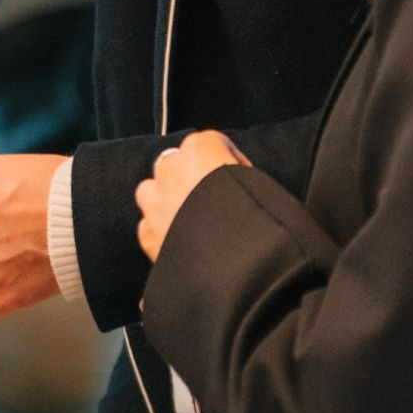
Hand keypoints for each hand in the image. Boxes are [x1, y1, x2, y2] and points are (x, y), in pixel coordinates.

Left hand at [134, 132, 249, 261]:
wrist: (238, 269)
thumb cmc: (260, 224)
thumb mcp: (265, 185)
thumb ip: (243, 174)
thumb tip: (240, 185)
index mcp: (201, 148)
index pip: (212, 143)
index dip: (230, 162)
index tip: (243, 180)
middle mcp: (171, 168)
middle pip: (177, 163)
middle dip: (192, 177)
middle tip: (217, 201)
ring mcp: (155, 201)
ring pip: (153, 190)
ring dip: (168, 200)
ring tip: (194, 220)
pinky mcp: (148, 233)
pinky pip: (149, 225)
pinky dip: (162, 231)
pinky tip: (184, 244)